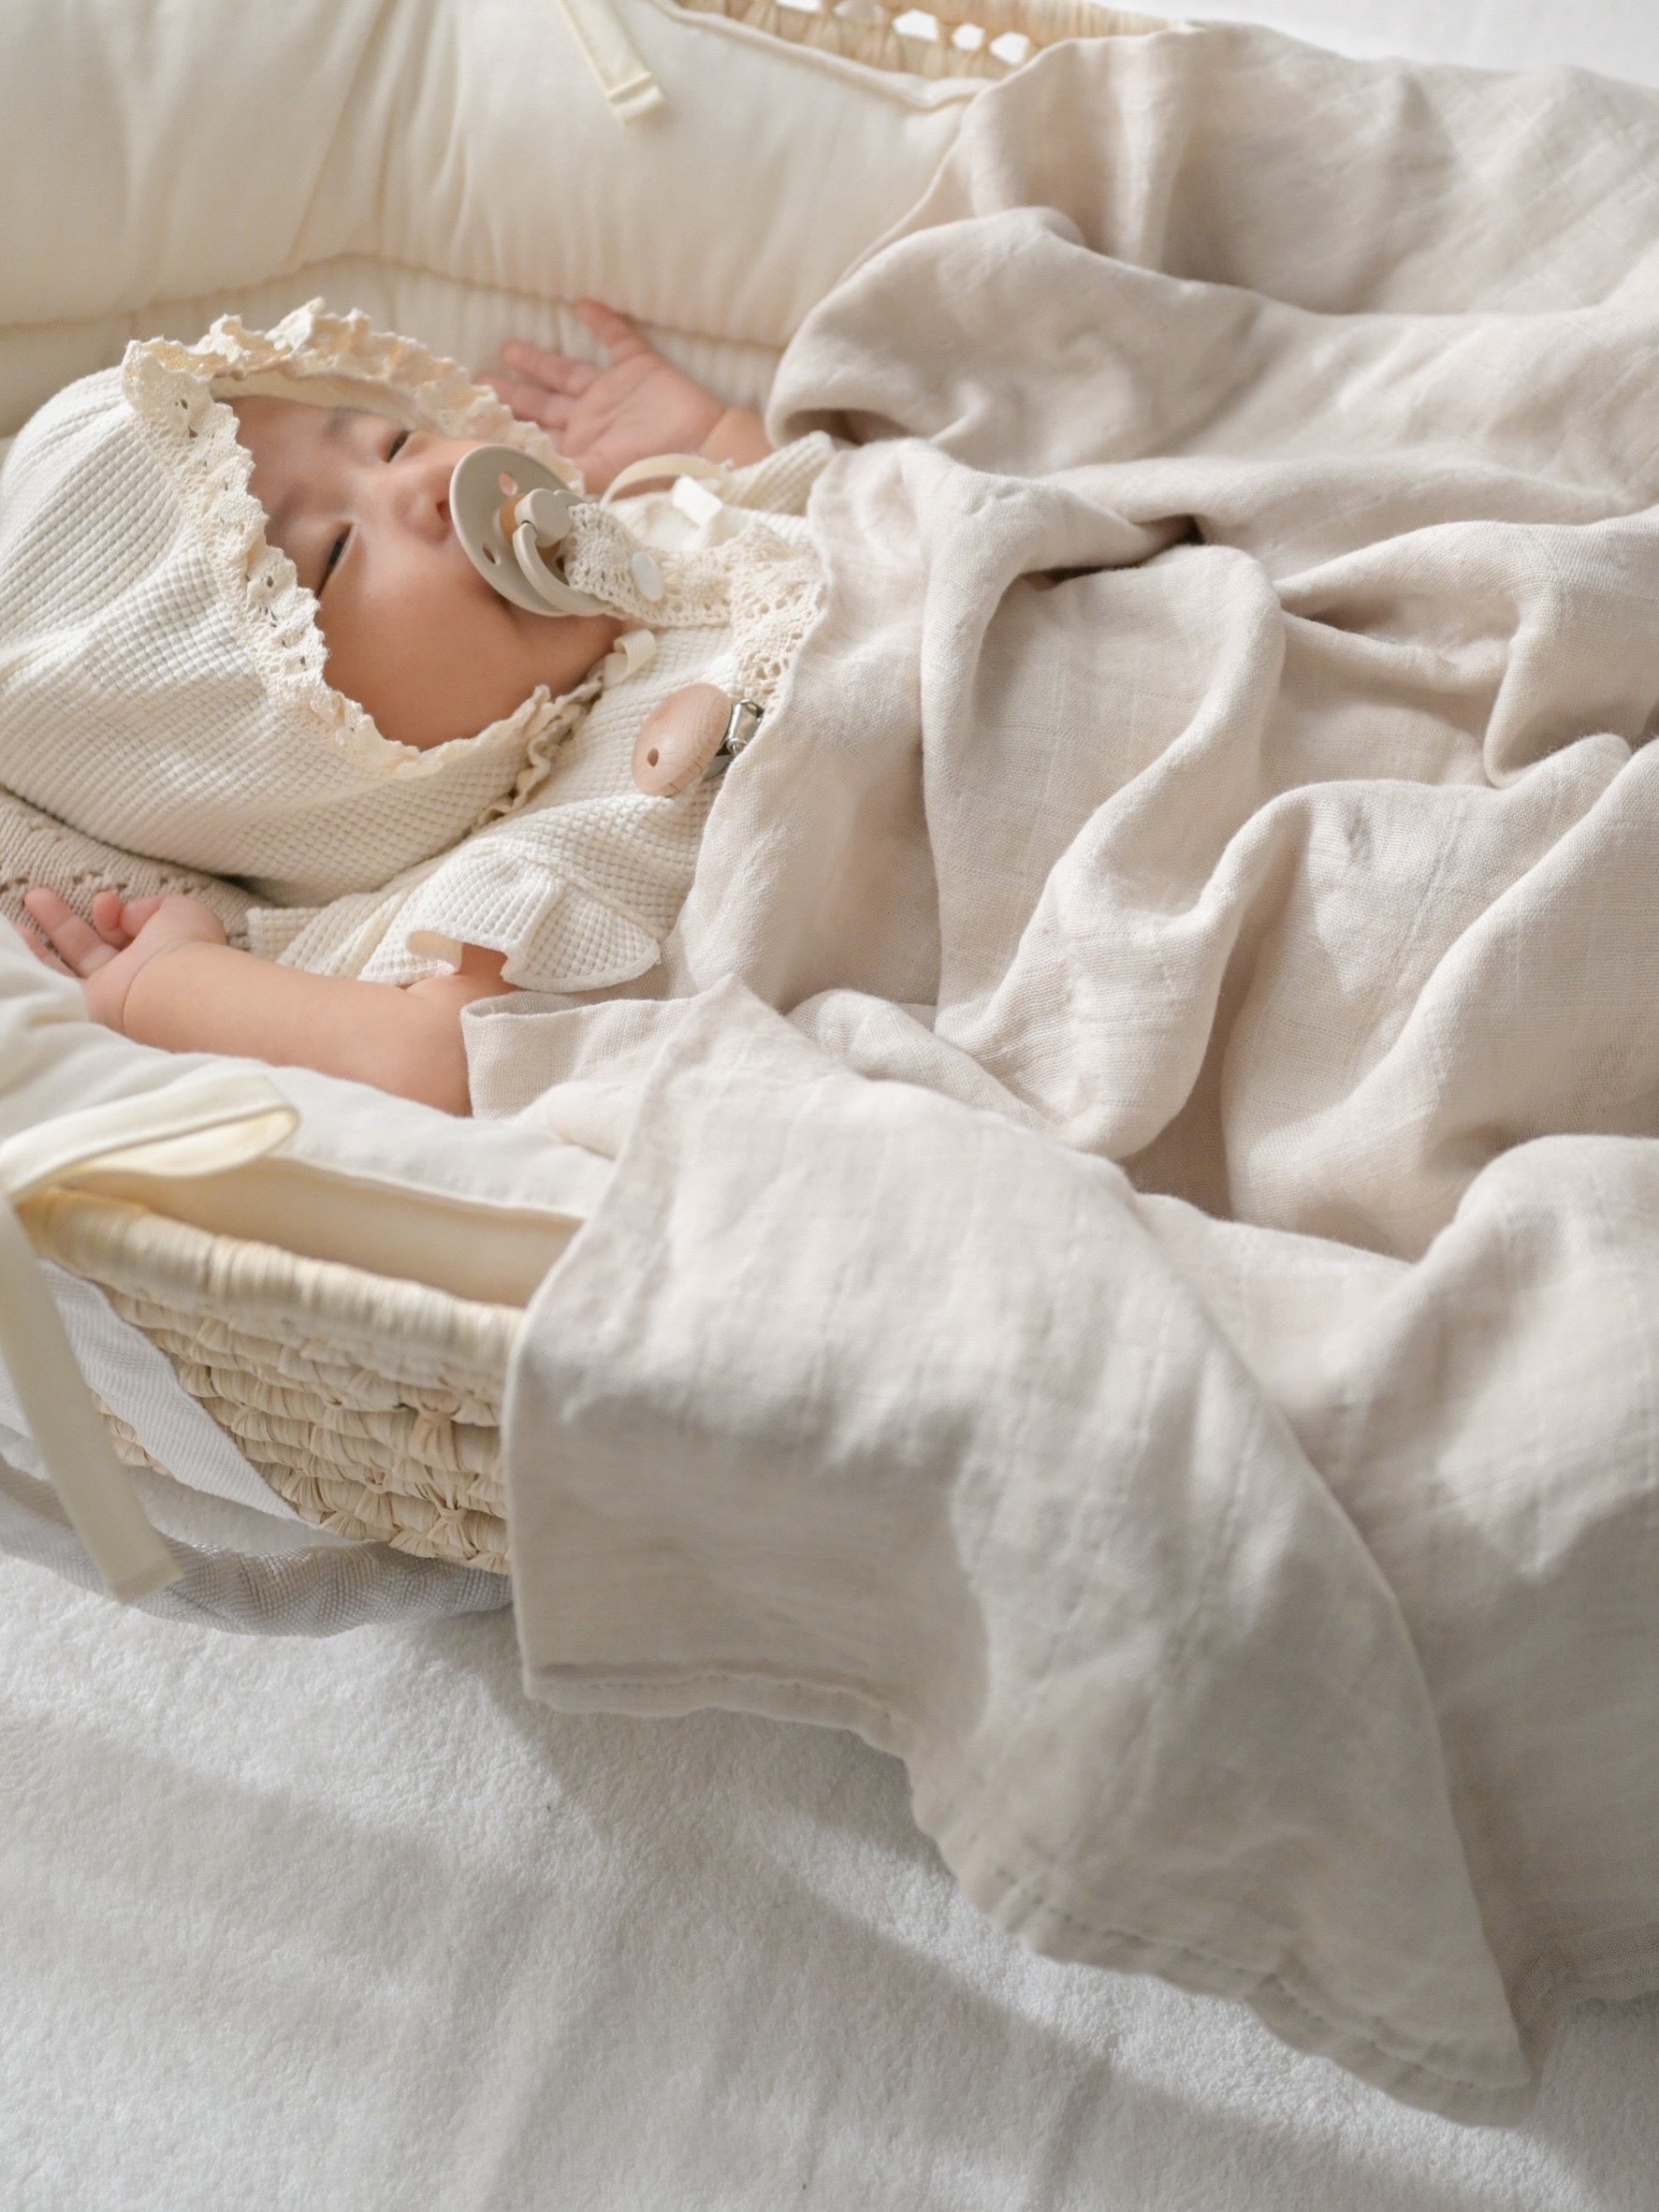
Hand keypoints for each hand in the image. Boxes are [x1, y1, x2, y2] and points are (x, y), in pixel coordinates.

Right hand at [20, 888, 227, 1032]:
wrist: (176, 992)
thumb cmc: (188, 949)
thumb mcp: (181, 910)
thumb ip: (152, 906)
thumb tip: (127, 915)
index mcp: (159, 956)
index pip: (125, 932)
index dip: (111, 912)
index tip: (107, 902)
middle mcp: (132, 979)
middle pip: (90, 948)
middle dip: (65, 921)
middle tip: (37, 896)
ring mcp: (108, 996)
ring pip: (68, 967)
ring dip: (43, 939)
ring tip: (21, 916)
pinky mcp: (86, 1008)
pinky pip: (54, 984)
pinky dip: (33, 961)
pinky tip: (14, 939)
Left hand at [483, 300, 728, 492]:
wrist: (701, 451)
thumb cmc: (649, 471)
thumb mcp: (595, 478)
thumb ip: (556, 471)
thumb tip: (513, 472)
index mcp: (578, 448)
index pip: (534, 434)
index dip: (507, 424)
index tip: (477, 413)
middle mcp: (589, 421)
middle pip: (542, 404)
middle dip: (513, 392)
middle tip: (483, 377)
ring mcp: (613, 394)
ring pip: (566, 372)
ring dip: (540, 360)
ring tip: (510, 346)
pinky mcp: (640, 369)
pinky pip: (617, 339)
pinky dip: (602, 321)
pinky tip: (581, 304)